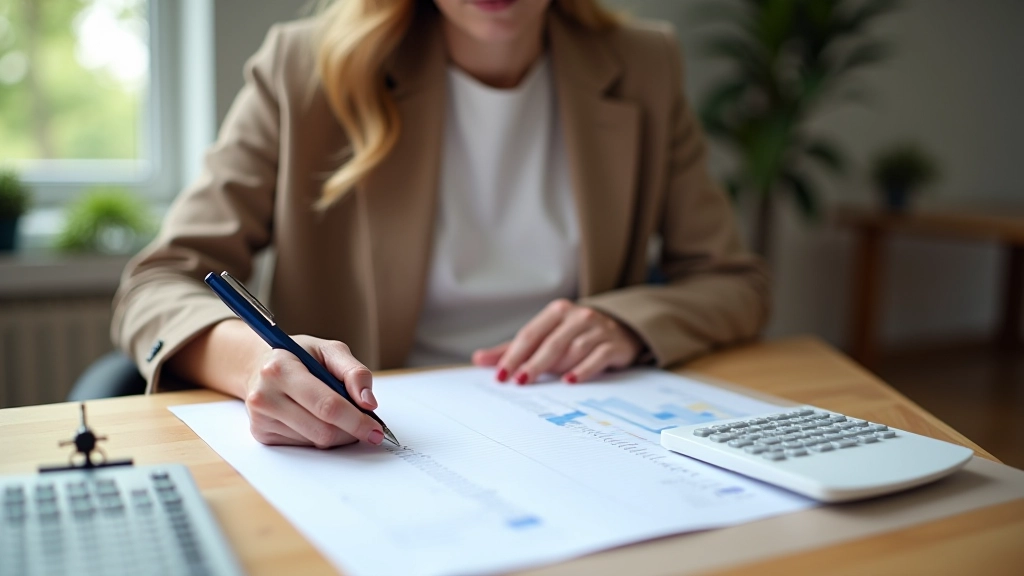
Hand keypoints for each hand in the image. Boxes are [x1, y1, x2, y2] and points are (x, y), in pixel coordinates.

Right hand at [243, 336, 384, 447]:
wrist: (259, 366)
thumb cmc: (299, 356)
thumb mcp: (329, 350)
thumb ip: (354, 372)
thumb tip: (369, 403)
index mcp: (281, 369)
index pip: (327, 405)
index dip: (357, 420)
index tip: (376, 429)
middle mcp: (265, 395)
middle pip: (322, 430)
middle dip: (351, 431)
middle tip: (366, 426)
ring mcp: (260, 418)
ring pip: (315, 442)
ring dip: (336, 434)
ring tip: (335, 413)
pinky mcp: (261, 434)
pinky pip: (303, 446)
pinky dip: (318, 436)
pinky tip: (314, 418)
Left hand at [472, 299, 642, 384]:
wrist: (622, 329)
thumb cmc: (575, 335)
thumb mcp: (545, 336)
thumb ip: (514, 348)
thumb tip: (479, 359)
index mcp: (557, 311)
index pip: (531, 334)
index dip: (515, 355)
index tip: (501, 375)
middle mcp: (578, 316)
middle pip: (551, 343)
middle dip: (533, 363)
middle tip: (518, 381)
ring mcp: (598, 329)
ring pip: (574, 351)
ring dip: (557, 368)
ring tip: (545, 383)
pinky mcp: (613, 344)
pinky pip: (597, 357)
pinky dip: (583, 370)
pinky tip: (570, 381)